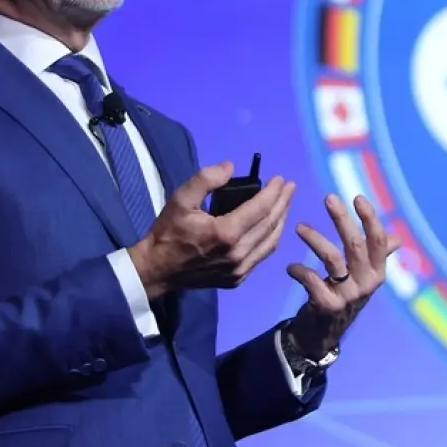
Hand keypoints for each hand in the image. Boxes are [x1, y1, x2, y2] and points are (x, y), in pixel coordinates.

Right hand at [128, 161, 295, 297]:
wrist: (157, 269)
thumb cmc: (168, 232)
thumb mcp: (181, 199)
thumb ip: (206, 179)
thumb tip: (230, 166)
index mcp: (226, 233)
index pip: (261, 209)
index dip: (274, 192)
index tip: (281, 179)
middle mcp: (238, 253)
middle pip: (270, 224)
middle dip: (283, 203)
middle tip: (290, 187)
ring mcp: (239, 269)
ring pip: (270, 242)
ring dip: (281, 221)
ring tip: (285, 204)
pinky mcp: (237, 279)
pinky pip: (261, 255)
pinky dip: (270, 238)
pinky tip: (271, 226)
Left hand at [283, 194, 401, 358]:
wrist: (326, 332)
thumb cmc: (345, 295)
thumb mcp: (364, 277)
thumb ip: (378, 257)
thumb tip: (397, 239)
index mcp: (377, 271)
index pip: (378, 240)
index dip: (370, 218)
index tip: (358, 197)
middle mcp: (366, 282)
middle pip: (356, 244)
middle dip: (342, 219)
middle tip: (329, 198)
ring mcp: (348, 295)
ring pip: (333, 259)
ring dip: (315, 239)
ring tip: (299, 227)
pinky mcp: (328, 305)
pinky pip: (312, 281)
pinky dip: (300, 271)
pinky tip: (290, 267)